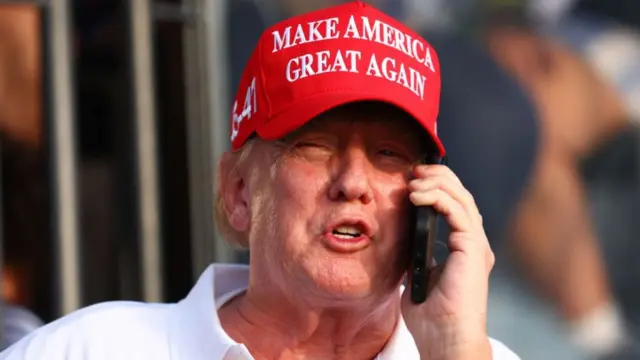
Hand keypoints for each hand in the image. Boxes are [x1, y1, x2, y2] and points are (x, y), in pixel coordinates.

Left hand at [401, 164, 494, 359]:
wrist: (445, 339)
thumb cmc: (431, 316)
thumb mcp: (416, 275)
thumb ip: (416, 254)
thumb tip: (401, 236)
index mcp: (464, 248)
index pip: (455, 205)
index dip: (436, 187)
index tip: (412, 179)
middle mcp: (474, 244)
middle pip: (462, 196)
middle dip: (438, 177)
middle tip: (414, 170)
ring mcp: (476, 246)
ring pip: (462, 198)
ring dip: (436, 183)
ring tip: (413, 179)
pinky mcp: (474, 250)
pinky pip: (458, 213)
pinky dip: (438, 198)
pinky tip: (418, 195)